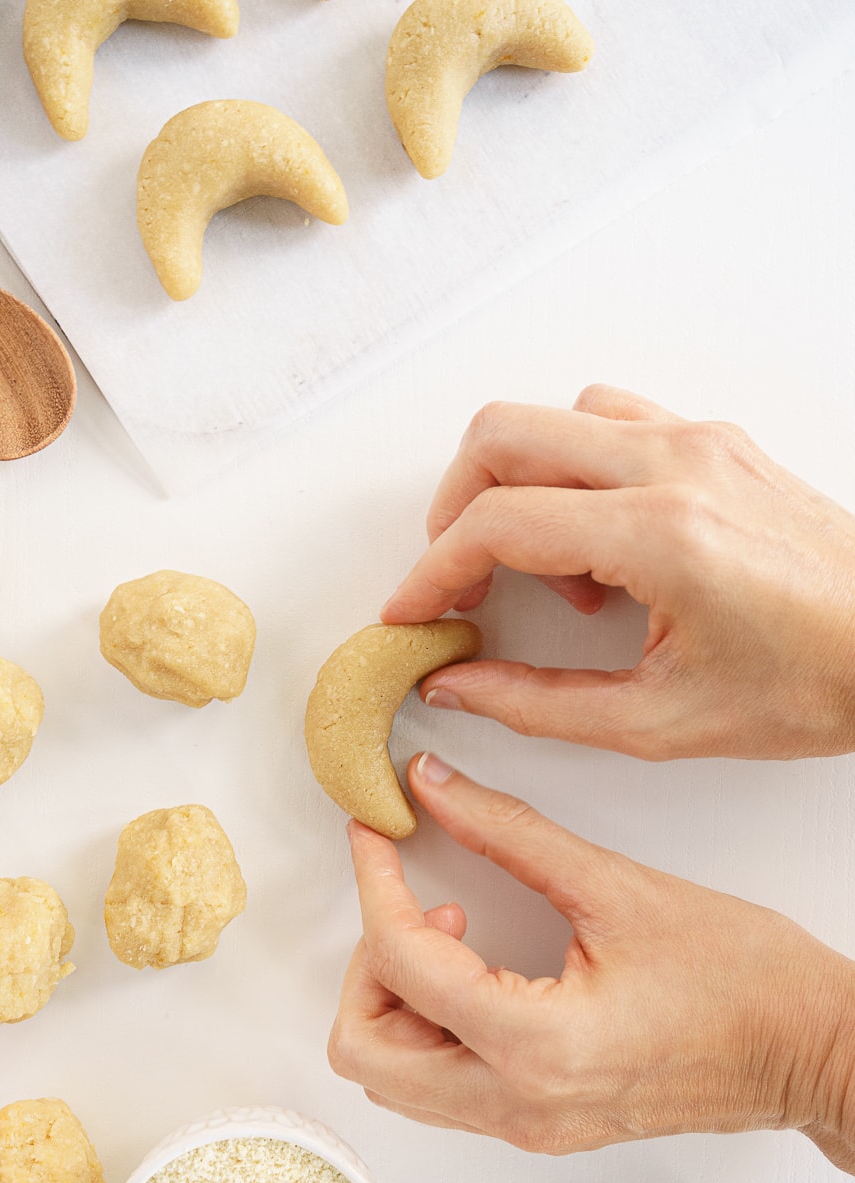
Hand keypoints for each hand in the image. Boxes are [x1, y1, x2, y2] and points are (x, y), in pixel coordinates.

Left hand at [328, 754, 854, 1173]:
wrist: (811, 1051)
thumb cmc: (745, 979)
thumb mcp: (618, 887)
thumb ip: (509, 831)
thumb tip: (432, 786)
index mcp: (535, 1047)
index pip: (401, 964)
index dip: (372, 883)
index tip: (371, 834)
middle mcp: (517, 1104)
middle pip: (365, 1051)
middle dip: (369, 962)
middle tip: (414, 900)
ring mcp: (526, 1125)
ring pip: (395, 1077)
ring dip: (398, 998)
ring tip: (455, 932)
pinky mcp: (540, 1124)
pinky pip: (441, 1086)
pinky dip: (432, 1025)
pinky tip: (481, 968)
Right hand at [380, 386, 854, 759]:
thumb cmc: (814, 682)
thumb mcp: (660, 722)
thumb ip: (537, 705)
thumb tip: (456, 686)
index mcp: (660, 535)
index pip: (498, 524)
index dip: (432, 571)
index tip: (410, 612)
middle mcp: (676, 466)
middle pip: (504, 436)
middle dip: (453, 509)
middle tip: (455, 580)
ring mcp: (700, 442)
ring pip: (555, 418)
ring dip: (518, 486)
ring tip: (552, 577)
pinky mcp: (718, 442)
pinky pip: (611, 420)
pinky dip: (573, 469)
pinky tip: (600, 542)